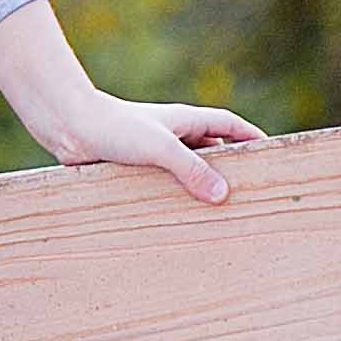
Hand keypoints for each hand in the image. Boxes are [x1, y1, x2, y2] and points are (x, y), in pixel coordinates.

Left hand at [50, 93, 266, 203]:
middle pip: (212, 151)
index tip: (272, 154)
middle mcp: (172, 135)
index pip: (230, 125)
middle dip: (229, 170)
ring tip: (218, 216)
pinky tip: (178, 219)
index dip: (251, 138)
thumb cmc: (113, 126)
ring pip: (186, 171)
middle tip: (249, 195)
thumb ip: (191, 169)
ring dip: (199, 188)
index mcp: (186, 121)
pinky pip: (162, 184)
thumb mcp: (160, 147)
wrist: (68, 127)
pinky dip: (173, 198)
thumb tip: (222, 195)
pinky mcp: (134, 168)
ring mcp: (153, 152)